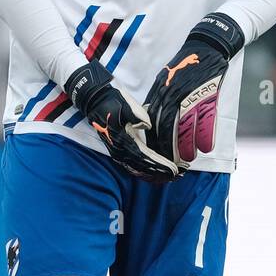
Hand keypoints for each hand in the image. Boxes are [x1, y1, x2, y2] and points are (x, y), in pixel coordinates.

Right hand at [65, 61, 178, 182]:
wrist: (96, 100)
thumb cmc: (114, 101)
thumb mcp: (127, 105)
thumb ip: (138, 116)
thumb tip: (146, 126)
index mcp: (124, 140)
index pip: (146, 157)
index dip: (160, 164)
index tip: (174, 169)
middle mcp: (120, 150)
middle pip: (143, 167)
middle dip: (162, 172)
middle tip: (179, 174)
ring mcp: (118, 152)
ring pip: (138, 169)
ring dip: (155, 173)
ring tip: (171, 175)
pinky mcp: (118, 151)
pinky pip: (133, 166)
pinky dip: (145, 171)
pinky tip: (155, 173)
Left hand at [144, 13, 243, 166]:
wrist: (207, 46)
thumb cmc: (184, 65)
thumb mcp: (165, 79)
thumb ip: (158, 99)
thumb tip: (149, 121)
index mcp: (160, 92)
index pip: (153, 123)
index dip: (154, 142)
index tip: (155, 156)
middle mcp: (173, 95)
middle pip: (168, 129)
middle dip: (168, 149)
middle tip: (171, 164)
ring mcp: (191, 95)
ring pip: (186, 127)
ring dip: (187, 146)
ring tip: (188, 159)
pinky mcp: (208, 94)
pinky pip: (206, 119)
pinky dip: (205, 135)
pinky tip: (205, 147)